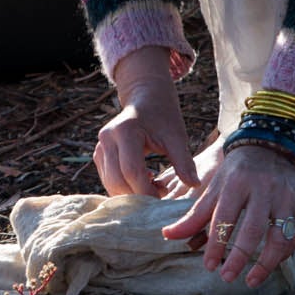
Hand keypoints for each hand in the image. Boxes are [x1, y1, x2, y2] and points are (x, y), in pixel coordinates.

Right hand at [93, 48, 197, 197]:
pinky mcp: (99, 154)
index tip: (163, 196)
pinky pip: (108, 179)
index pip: (132, 171)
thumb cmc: (163, 117)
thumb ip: (184, 162)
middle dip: (138, 195)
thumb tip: (194, 184)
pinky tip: (144, 179)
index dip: (146, 190)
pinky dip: (125, 187)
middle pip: (117, 181)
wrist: (146, 99)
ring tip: (154, 184)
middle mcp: (107, 139)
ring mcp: (99, 147)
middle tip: (161, 193)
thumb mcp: (176, 137)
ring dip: (132, 193)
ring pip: (110, 183)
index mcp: (125, 131)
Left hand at [162, 142, 294, 289]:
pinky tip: (271, 265)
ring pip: (279, 236)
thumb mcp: (215, 187)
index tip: (209, 266)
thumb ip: (194, 214)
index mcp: (237, 183)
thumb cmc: (239, 172)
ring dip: (265, 263)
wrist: (273, 147)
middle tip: (226, 277)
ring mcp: (286, 196)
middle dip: (239, 257)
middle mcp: (263, 188)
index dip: (216, 244)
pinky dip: (284, 254)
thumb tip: (167, 236)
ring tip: (250, 280)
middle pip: (252, 230)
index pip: (224, 218)